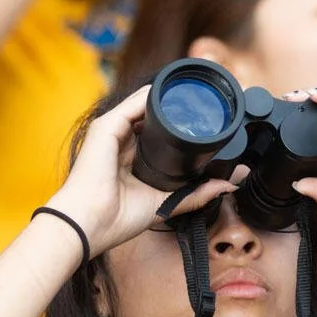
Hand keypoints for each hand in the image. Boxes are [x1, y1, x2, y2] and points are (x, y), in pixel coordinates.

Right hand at [42, 87, 237, 259]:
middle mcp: (119, 141)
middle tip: (206, 106)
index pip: (154, 134)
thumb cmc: (115, 219)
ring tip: (195, 93)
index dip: (177, 128)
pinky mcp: (107, 126)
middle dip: (176, 110)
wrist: (88, 223)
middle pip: (150, 116)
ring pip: (144, 104)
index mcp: (128, 159)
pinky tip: (174, 93)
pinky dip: (154, 96)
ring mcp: (111, 131)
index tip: (202, 123)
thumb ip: (194, 195)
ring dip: (168, 98)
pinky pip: (135, 103)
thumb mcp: (163, 204)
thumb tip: (228, 186)